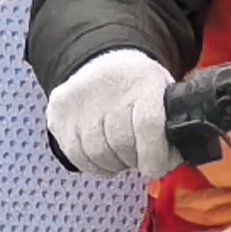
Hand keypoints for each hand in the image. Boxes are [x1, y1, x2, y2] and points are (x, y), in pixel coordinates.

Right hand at [43, 49, 175, 181]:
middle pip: (122, 145)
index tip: (157, 168)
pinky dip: (93, 163)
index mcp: (143, 82)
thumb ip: (172, 127)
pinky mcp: (58, 116)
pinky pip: (77, 157)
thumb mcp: (164, 94)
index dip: (154, 154)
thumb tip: (172, 164)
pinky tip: (102, 153)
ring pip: (99, 156)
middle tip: (139, 155)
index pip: (148, 124)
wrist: (100, 64)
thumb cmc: (137, 86)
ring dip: (114, 164)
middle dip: (135, 159)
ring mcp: (78, 102)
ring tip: (120, 152)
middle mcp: (108, 89)